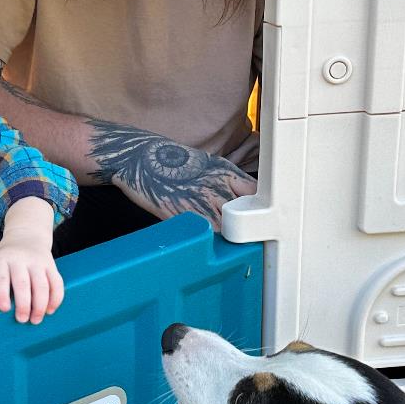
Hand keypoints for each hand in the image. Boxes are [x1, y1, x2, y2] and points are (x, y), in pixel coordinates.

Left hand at [0, 234, 63, 322]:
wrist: (26, 235)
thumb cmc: (5, 258)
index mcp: (2, 260)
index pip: (1, 277)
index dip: (2, 294)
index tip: (5, 309)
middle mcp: (20, 259)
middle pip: (22, 283)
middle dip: (23, 304)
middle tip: (22, 320)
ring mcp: (38, 261)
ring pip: (42, 285)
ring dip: (40, 305)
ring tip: (36, 320)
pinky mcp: (51, 265)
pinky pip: (57, 283)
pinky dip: (55, 299)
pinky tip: (50, 310)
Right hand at [93, 128, 254, 231]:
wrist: (143, 159)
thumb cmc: (173, 163)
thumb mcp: (208, 164)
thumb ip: (228, 182)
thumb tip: (246, 198)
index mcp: (227, 173)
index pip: (257, 193)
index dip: (261, 207)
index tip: (261, 217)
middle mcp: (219, 186)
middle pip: (249, 213)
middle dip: (250, 226)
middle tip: (250, 237)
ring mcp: (203, 201)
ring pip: (231, 228)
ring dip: (232, 237)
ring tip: (231, 244)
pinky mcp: (186, 214)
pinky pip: (209, 234)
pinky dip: (213, 241)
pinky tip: (211, 243)